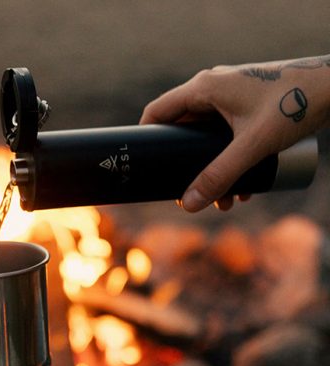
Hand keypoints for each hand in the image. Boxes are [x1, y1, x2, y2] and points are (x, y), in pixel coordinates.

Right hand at [140, 56, 329, 210]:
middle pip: (183, 133)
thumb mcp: (251, 146)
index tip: (144, 170)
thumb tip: (187, 205)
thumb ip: (219, 177)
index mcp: (204, 88)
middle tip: (193, 195)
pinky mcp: (248, 107)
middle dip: (188, 168)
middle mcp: (214, 88)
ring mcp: (231, 97)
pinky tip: (245, 186)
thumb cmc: (294, 104)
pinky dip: (230, 161)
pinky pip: (226, 137)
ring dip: (213, 171)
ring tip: (227, 200)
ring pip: (207, 140)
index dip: (146, 140)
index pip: (158, 113)